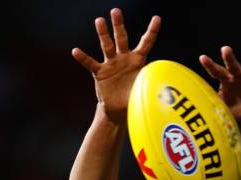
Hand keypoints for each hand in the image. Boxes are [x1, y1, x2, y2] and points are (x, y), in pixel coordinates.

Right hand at [72, 8, 160, 123]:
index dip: (151, 31)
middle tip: (116, 11)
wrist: (118, 108)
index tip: (157, 19)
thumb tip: (165, 88)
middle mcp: (123, 58)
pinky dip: (83, 58)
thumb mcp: (144, 89)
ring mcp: (111, 64)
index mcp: (137, 60)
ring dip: (103, 34)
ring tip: (99, 21)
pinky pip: (91, 64)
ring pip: (107, 46)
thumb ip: (151, 83)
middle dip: (118, 25)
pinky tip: (76, 51)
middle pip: (122, 38)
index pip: (145, 43)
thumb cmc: (133, 97)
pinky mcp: (100, 73)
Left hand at [200, 47, 240, 129]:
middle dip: (230, 58)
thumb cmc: (236, 110)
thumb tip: (201, 111)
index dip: (210, 66)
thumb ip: (214, 108)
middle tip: (225, 49)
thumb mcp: (224, 110)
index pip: (217, 72)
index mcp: (228, 81)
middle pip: (234, 66)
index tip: (202, 58)